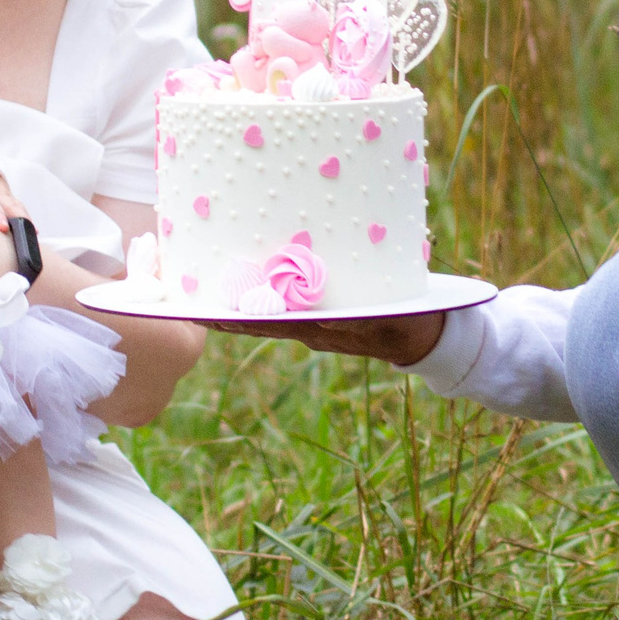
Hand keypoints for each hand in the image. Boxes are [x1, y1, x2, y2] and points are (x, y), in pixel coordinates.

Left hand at [199, 310, 447, 365]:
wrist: (426, 335)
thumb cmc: (408, 323)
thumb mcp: (386, 321)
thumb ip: (356, 321)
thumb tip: (323, 321)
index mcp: (321, 329)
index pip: (270, 324)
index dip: (238, 319)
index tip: (208, 313)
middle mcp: (312, 328)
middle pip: (261, 320)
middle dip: (229, 313)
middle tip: (192, 306)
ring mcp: (316, 322)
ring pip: (271, 314)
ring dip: (242, 306)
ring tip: (209, 295)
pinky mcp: (324, 315)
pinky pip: (290, 307)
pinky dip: (268, 298)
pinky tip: (253, 285)